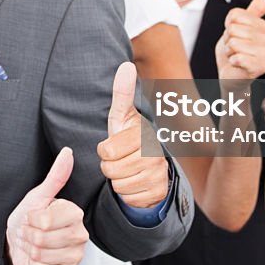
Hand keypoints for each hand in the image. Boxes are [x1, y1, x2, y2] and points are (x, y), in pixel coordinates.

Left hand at [6, 147, 87, 264]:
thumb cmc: (27, 218)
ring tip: (32, 245)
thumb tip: (67, 152)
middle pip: (41, 239)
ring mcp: (75, 256)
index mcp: (74, 213)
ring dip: (30, 251)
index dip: (31, 220)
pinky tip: (37, 260)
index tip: (32, 217)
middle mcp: (80, 235)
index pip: (45, 221)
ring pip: (42, 257)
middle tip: (30, 232)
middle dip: (28, 236)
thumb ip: (55, 176)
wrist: (18, 246)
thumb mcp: (37, 196)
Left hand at [97, 62, 169, 207]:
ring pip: (119, 185)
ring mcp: (159, 174)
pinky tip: (136, 183)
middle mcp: (155, 154)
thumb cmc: (128, 138)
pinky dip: (128, 194)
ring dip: (118, 181)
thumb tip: (125, 65)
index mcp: (144, 134)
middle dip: (110, 167)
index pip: (107, 151)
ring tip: (127, 170)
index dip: (105, 150)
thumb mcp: (121, 116)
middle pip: (111, 170)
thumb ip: (122, 92)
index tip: (114, 145)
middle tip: (121, 159)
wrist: (149, 166)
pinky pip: (129, 199)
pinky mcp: (159, 192)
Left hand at [216, 0, 264, 82]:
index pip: (235, 15)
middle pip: (234, 29)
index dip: (228, 26)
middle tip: (233, 48)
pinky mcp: (259, 68)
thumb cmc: (234, 49)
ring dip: (229, 51)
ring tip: (235, 56)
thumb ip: (254, 9)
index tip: (234, 35)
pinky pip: (238, 58)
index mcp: (262, 27)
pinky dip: (232, 61)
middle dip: (228, 40)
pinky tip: (236, 64)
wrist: (230, 73)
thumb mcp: (239, 25)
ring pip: (234, 43)